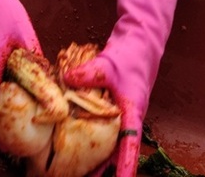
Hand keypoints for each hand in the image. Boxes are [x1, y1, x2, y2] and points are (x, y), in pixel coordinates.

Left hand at [62, 0, 190, 176]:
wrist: (138, 41)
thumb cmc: (130, 55)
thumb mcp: (109, 64)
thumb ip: (89, 73)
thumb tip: (67, 80)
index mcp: (132, 112)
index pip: (129, 146)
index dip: (123, 167)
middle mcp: (127, 116)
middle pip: (116, 150)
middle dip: (104, 168)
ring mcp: (118, 112)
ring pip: (107, 140)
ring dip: (96, 154)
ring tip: (76, 169)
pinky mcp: (109, 105)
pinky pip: (100, 126)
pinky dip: (88, 134)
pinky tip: (71, 138)